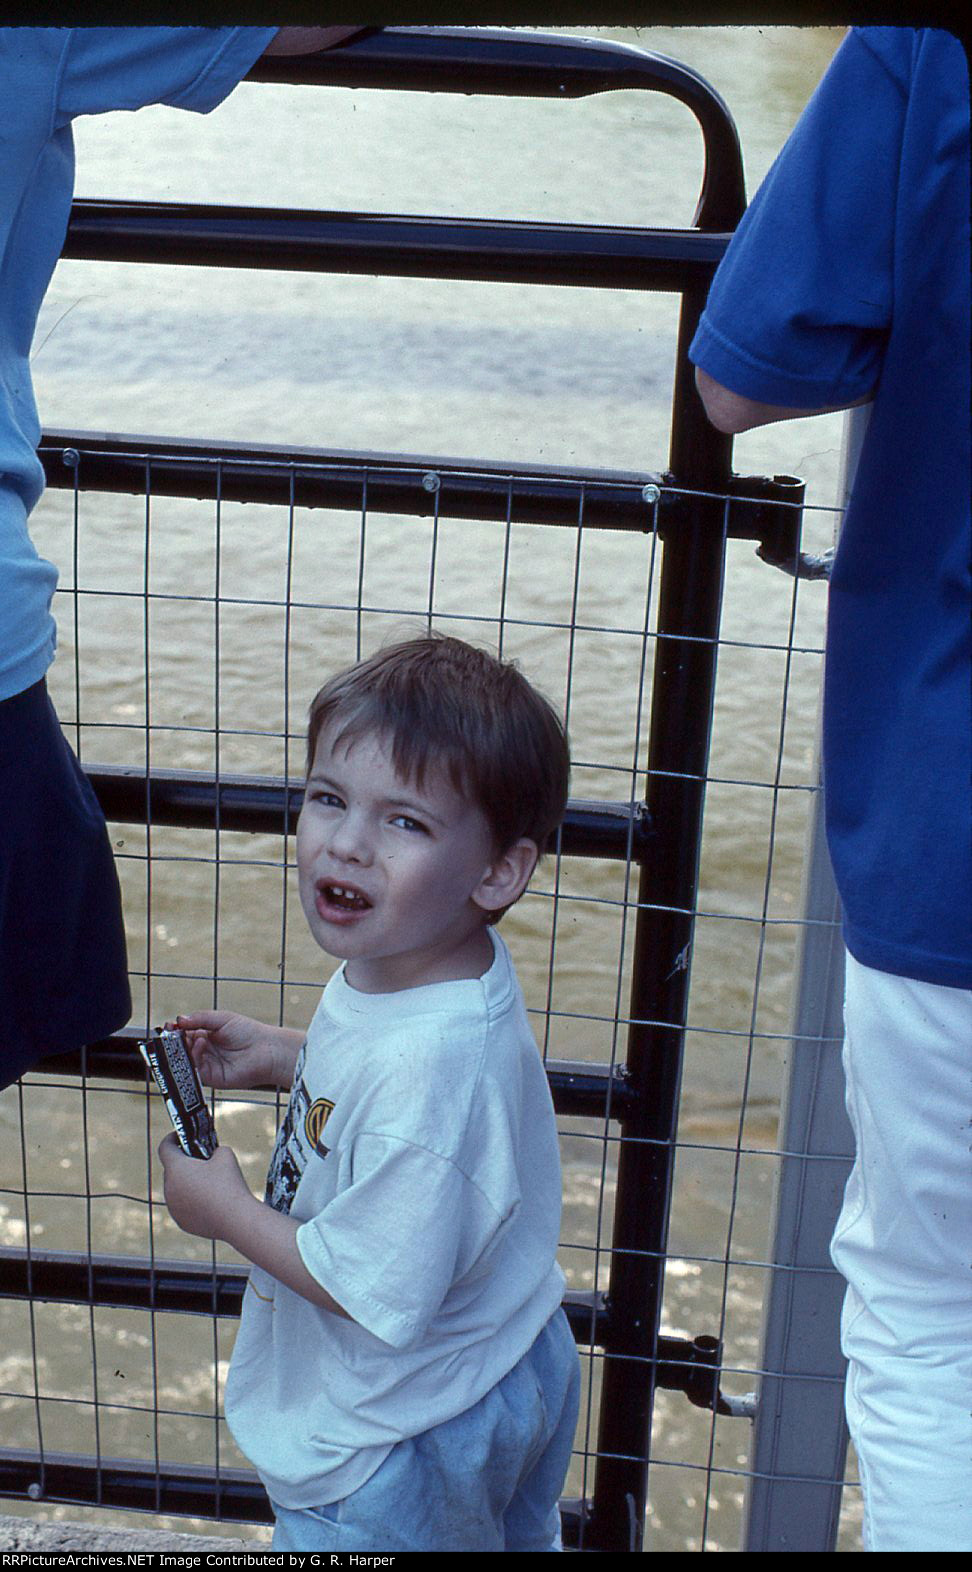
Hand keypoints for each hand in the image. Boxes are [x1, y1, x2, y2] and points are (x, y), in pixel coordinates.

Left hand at [158, 1134, 253, 1241]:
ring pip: (177, 1190)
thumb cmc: (229, 1184)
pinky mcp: (182, 1222)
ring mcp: (174, 1208)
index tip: (181, 1136)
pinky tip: (210, 1201)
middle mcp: (169, 1188)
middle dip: (184, 1163)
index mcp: (176, 1169)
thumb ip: (214, 1150)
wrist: (235, 1219)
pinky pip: (183, 1206)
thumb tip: (211, 1157)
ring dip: (188, 1183)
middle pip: (172, 1170)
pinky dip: (192, 1201)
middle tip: (202, 1159)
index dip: (172, 1138)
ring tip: (209, 1182)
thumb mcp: (225, 1154)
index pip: (165, 1148)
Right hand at [169, 1011, 299, 1090]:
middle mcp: (205, 1051)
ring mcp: (207, 1065)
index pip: (185, 1034)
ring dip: (184, 1048)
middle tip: (173, 1032)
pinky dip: (195, 1055)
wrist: (266, 1050)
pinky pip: (196, 1068)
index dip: (176, 1030)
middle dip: (176, 1040)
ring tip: (187, 1037)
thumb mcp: (222, 1019)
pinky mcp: (211, 1077)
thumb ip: (200, 1018)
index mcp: (206, 1036)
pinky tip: (201, 1044)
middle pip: (182, 1047)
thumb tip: (179, 1019)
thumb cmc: (249, 1032)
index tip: (169, 1025)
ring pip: (186, 1058)